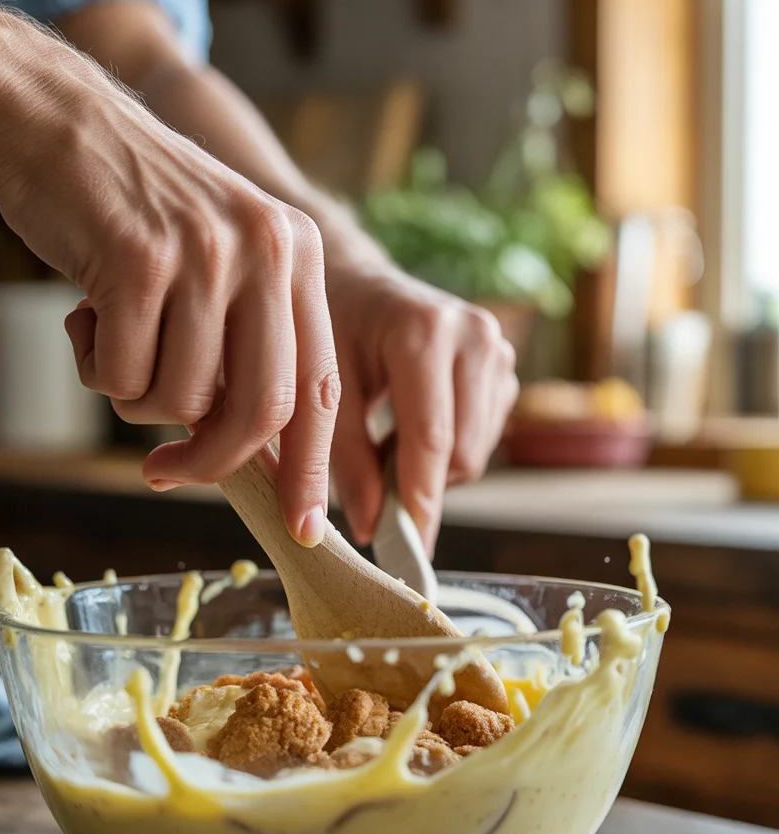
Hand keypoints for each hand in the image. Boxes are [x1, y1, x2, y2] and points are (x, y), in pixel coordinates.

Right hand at [0, 66, 338, 546]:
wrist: (55, 121)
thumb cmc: (135, 214)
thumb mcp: (218, 268)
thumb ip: (243, 349)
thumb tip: (248, 457)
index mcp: (300, 256)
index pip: (319, 387)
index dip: (311, 467)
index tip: (303, 526)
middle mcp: (267, 250)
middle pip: (262, 410)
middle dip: (214, 463)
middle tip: (167, 475)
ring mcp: (205, 252)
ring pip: (182, 400)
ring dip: (136, 399)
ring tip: (114, 340)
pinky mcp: (139, 259)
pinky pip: (125, 375)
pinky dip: (99, 371)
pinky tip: (86, 319)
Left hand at [324, 258, 517, 553]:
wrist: (360, 285)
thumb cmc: (336, 332)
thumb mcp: (326, 392)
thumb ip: (346, 463)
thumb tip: (371, 529)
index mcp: (424, 330)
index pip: (431, 437)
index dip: (419, 500)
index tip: (407, 548)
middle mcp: (474, 335)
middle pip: (463, 453)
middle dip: (421, 485)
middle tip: (373, 484)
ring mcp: (498, 348)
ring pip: (477, 452)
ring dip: (433, 468)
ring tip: (386, 440)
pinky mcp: (507, 365)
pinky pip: (485, 438)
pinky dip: (448, 450)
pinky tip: (413, 425)